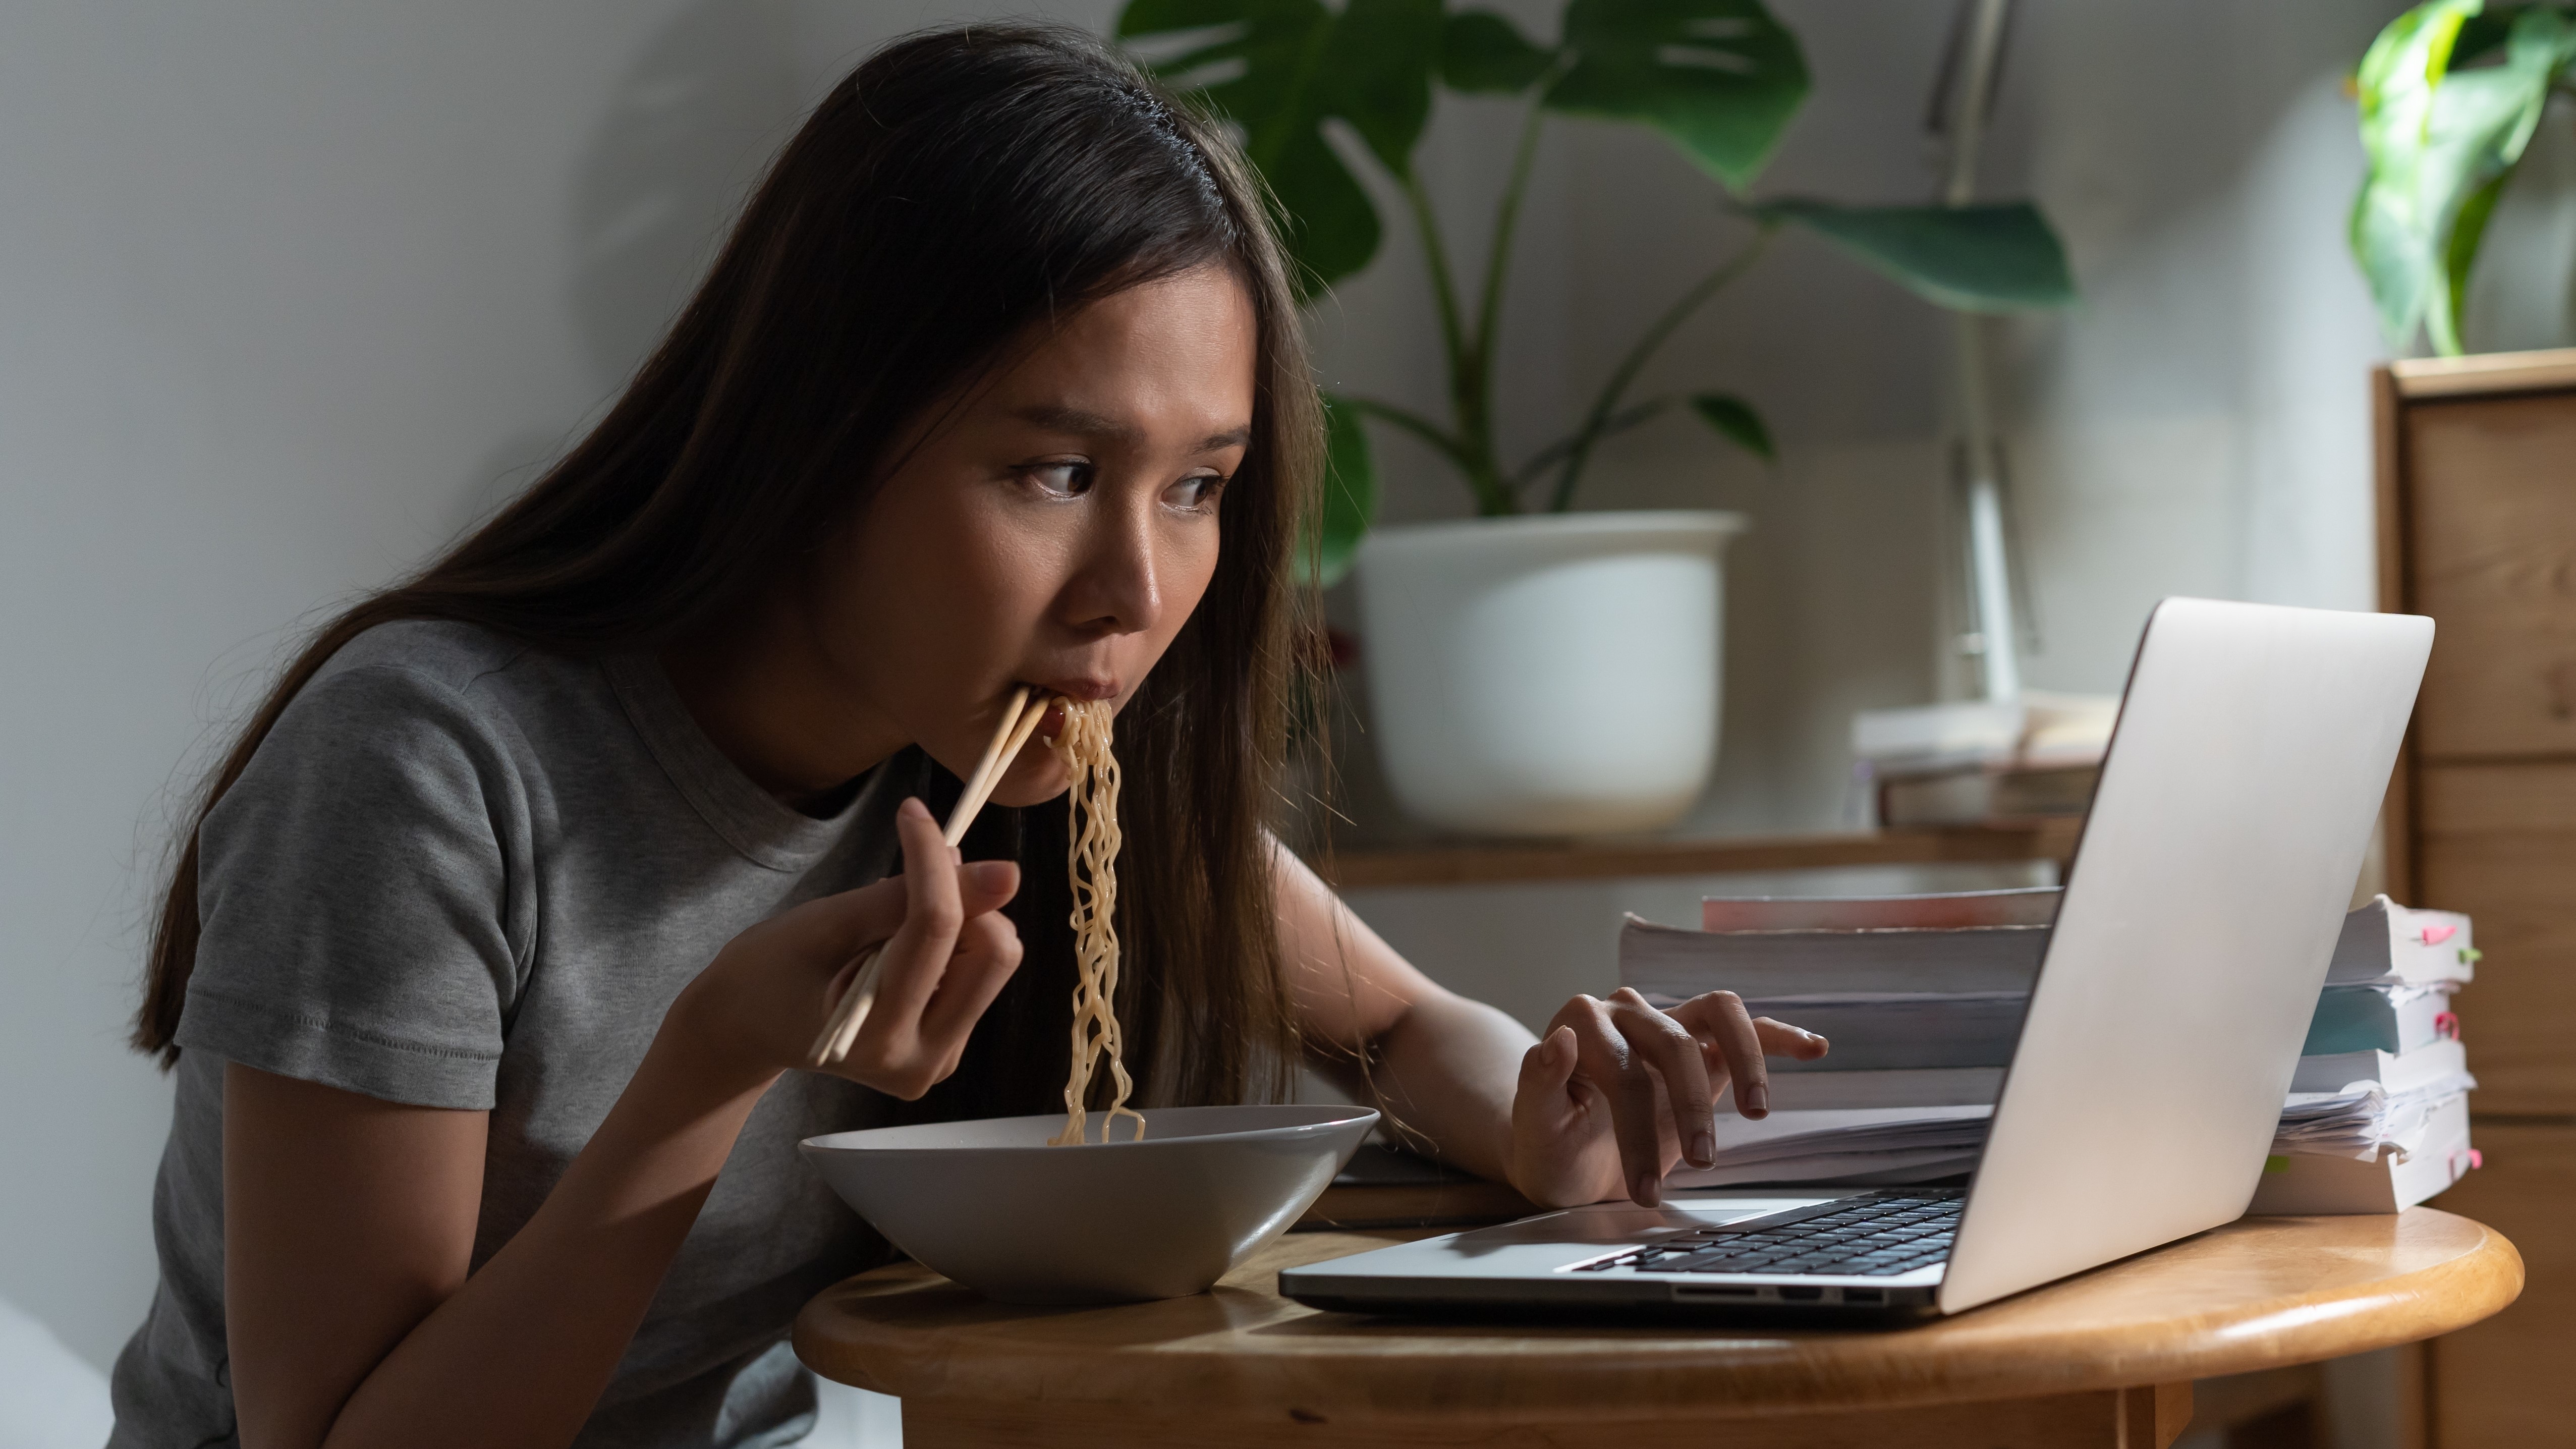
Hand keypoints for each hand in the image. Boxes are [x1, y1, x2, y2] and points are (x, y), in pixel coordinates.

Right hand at [668, 797, 1023, 1098]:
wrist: (747, 1028)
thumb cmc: (770, 971)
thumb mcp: (826, 924)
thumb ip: (907, 897)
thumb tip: (1006, 873)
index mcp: (876, 1036)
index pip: (934, 928)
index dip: (931, 857)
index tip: (912, 812)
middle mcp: (920, 1061)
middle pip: (995, 954)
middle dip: (964, 899)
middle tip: (911, 877)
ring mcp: (940, 1062)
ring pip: (996, 963)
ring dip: (963, 920)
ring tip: (895, 921)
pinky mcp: (948, 1051)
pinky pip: (979, 979)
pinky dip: (953, 946)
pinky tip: (903, 948)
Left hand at [1506, 988, 1828, 1209]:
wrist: (1566, 1160)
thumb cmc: (1549, 1146)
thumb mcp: (1534, 1130)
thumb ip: (1539, 1083)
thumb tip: (1557, 1039)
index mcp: (1579, 1023)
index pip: (1624, 1068)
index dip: (1636, 1129)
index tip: (1643, 1189)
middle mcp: (1625, 1012)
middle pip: (1675, 1043)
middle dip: (1691, 1110)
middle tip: (1699, 1164)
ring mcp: (1667, 1023)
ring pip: (1719, 1014)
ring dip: (1744, 1061)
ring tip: (1757, 1109)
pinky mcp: (1701, 1045)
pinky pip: (1744, 1028)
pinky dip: (1778, 1036)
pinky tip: (1813, 1048)